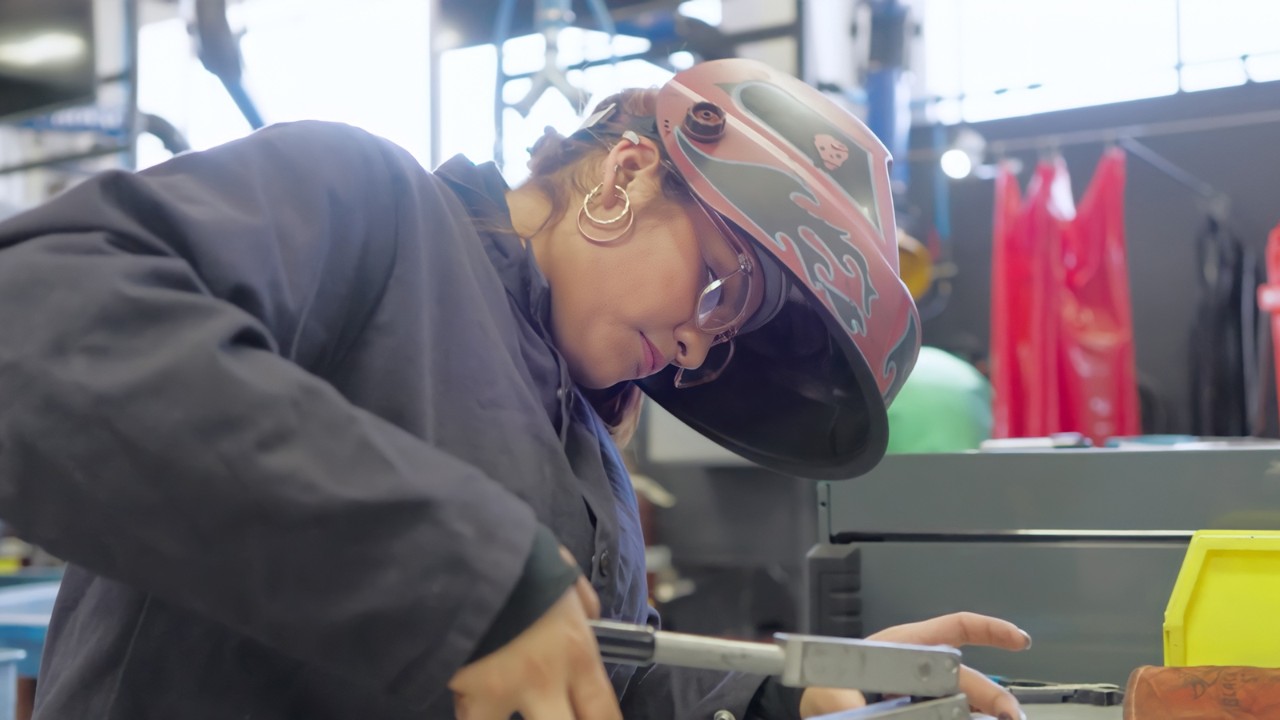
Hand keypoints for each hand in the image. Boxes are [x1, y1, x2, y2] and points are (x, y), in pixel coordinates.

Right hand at [448, 549, 619, 719]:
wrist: (466, 554)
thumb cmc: (520, 559)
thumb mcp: (564, 575)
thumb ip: (582, 603)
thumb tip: (590, 619)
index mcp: (576, 651)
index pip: (602, 712)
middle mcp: (545, 680)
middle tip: (554, 711)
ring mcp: (504, 690)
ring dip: (509, 716)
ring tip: (508, 699)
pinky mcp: (466, 690)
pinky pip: (471, 715)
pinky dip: (473, 706)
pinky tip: (474, 692)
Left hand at [798, 612, 1030, 719]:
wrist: (824, 717)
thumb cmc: (824, 696)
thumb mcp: (825, 694)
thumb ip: (839, 699)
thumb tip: (852, 704)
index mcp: (901, 649)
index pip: (953, 629)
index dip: (989, 630)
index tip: (1020, 640)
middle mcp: (921, 672)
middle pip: (968, 678)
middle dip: (994, 695)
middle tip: (1010, 717)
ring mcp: (927, 697)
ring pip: (969, 704)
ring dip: (988, 713)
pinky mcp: (929, 713)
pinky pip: (957, 717)